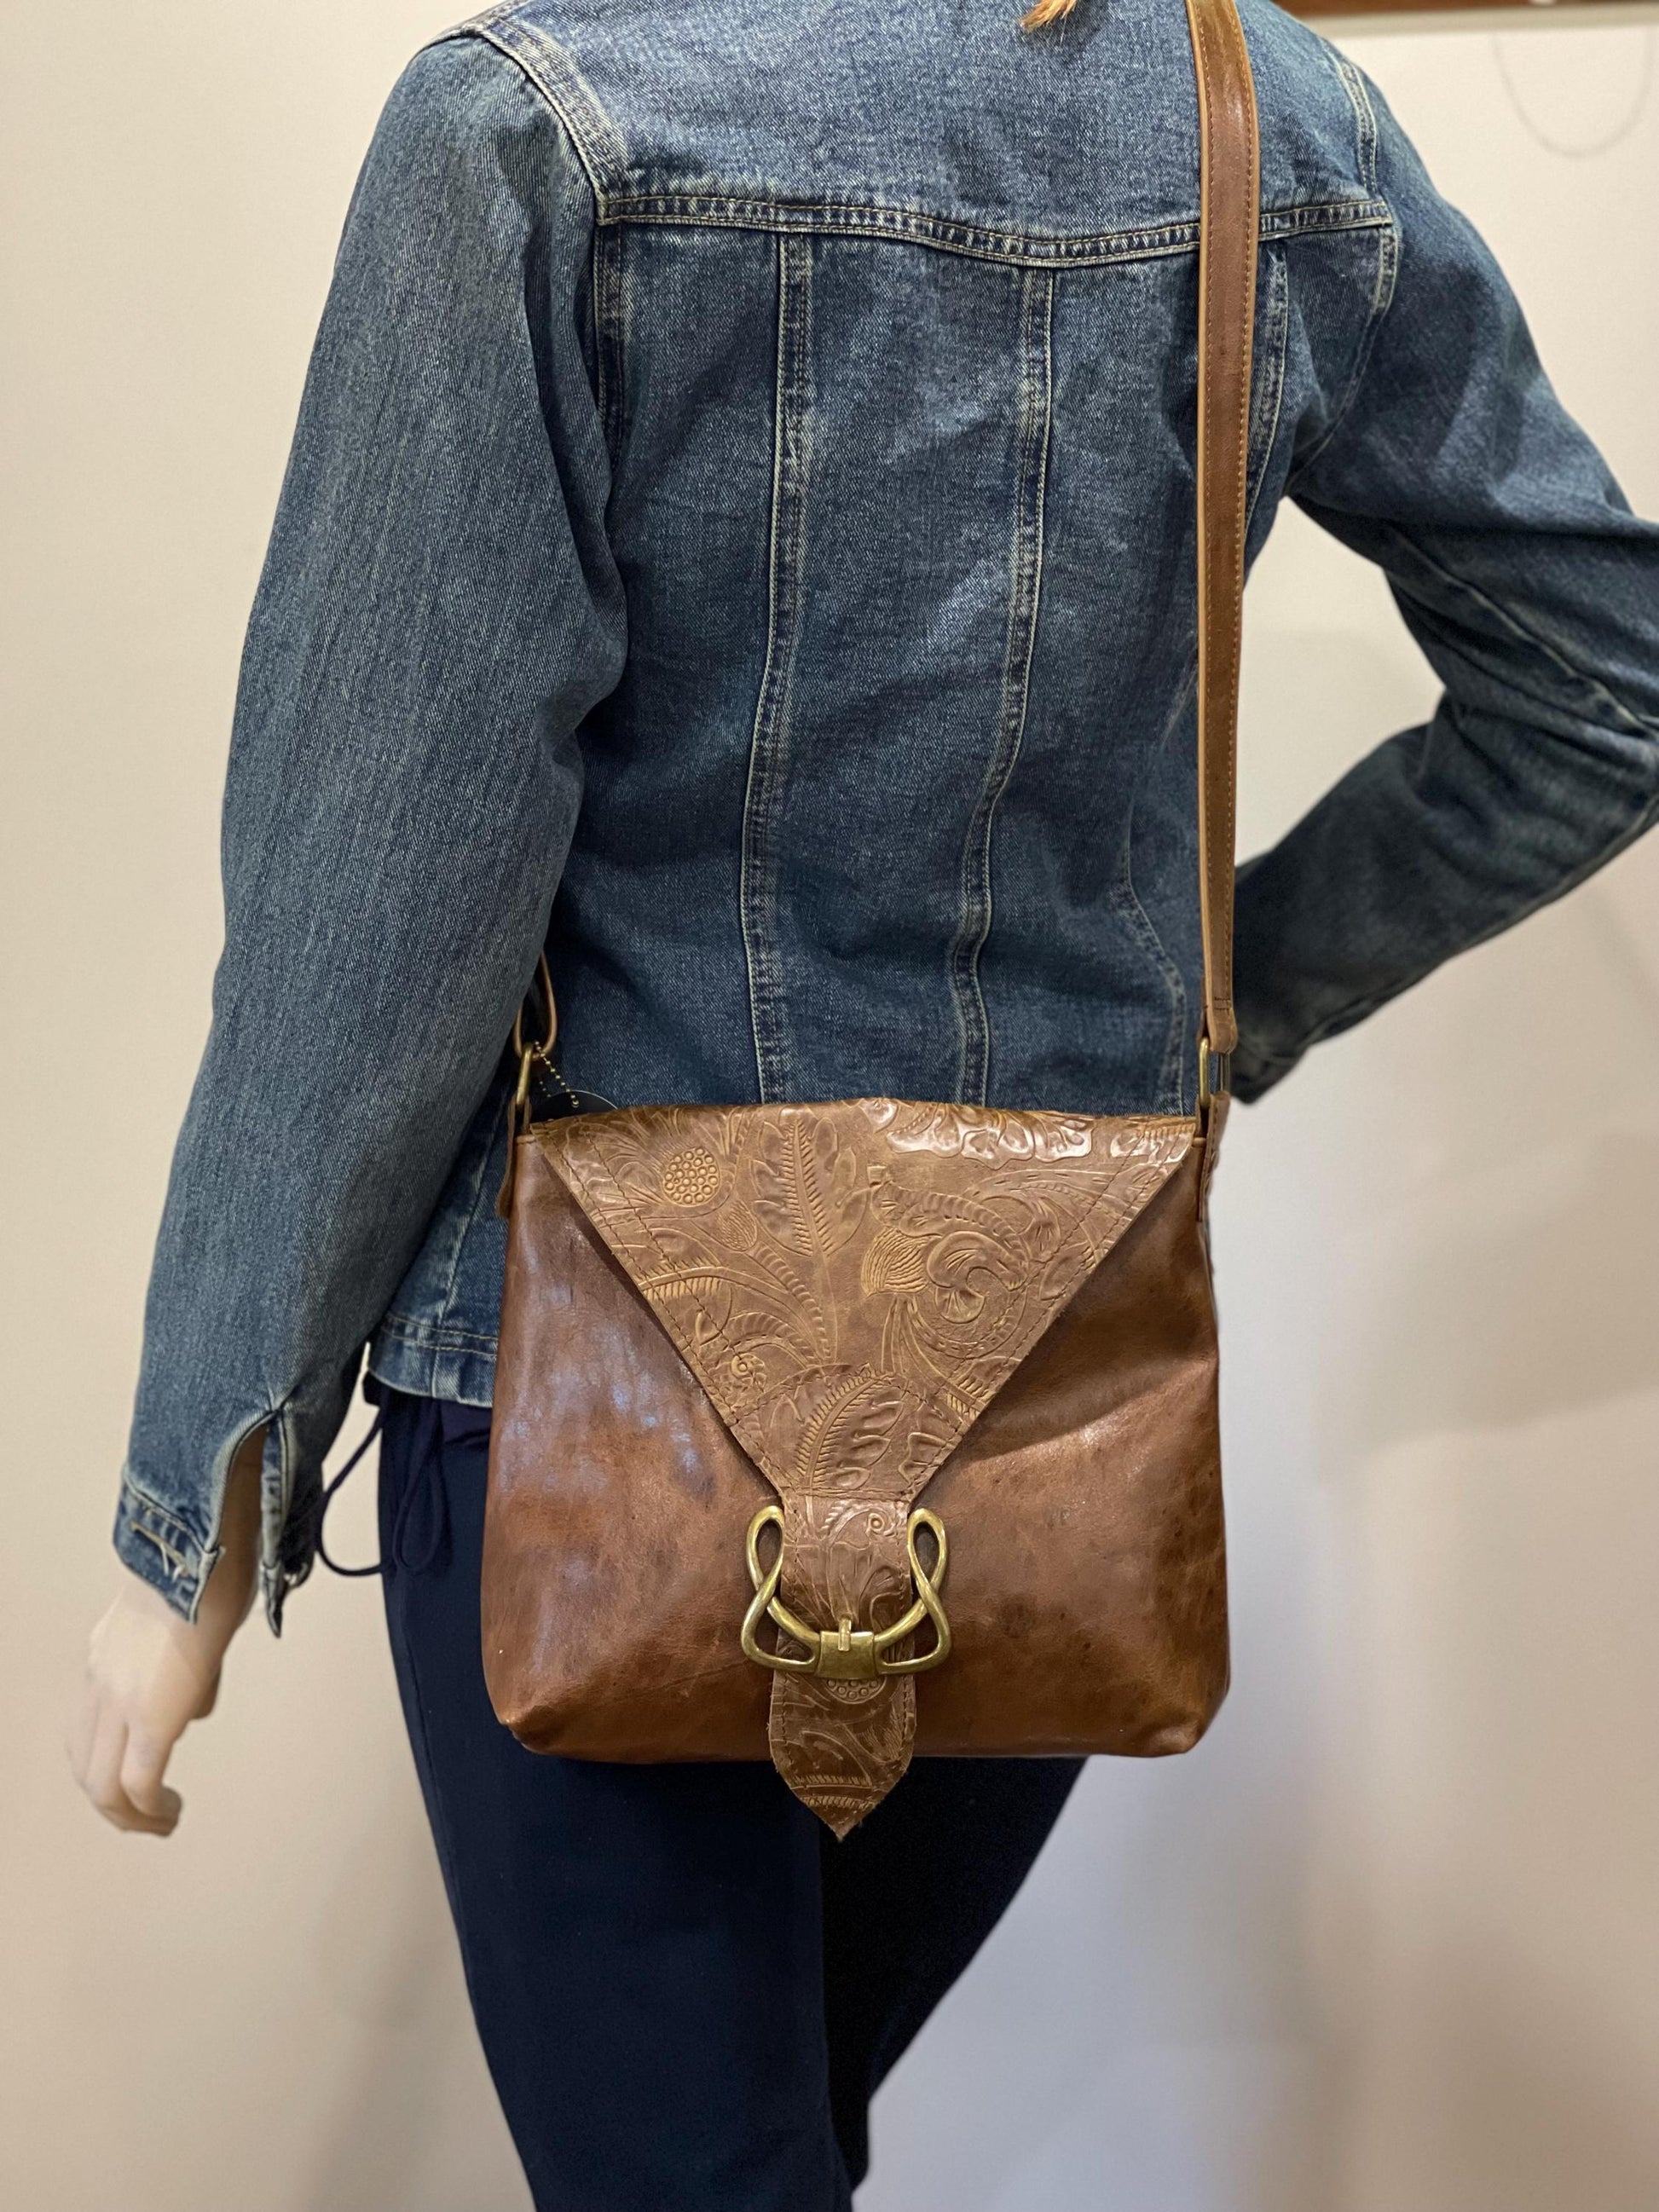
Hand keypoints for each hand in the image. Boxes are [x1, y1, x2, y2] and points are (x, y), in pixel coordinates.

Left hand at [67, 1430, 263, 1834]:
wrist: (206, 1552)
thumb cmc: (210, 1564)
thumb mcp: (189, 1615)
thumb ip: (185, 1660)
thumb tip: (195, 1700)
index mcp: (108, 1652)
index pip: (89, 1720)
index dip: (105, 1755)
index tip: (133, 1773)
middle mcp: (102, 1680)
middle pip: (84, 1762)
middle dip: (110, 1800)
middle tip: (139, 1816)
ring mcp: (120, 1702)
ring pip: (101, 1784)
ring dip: (127, 1815)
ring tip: (156, 1824)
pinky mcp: (150, 1720)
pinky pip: (137, 1786)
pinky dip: (149, 1812)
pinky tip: (167, 1817)